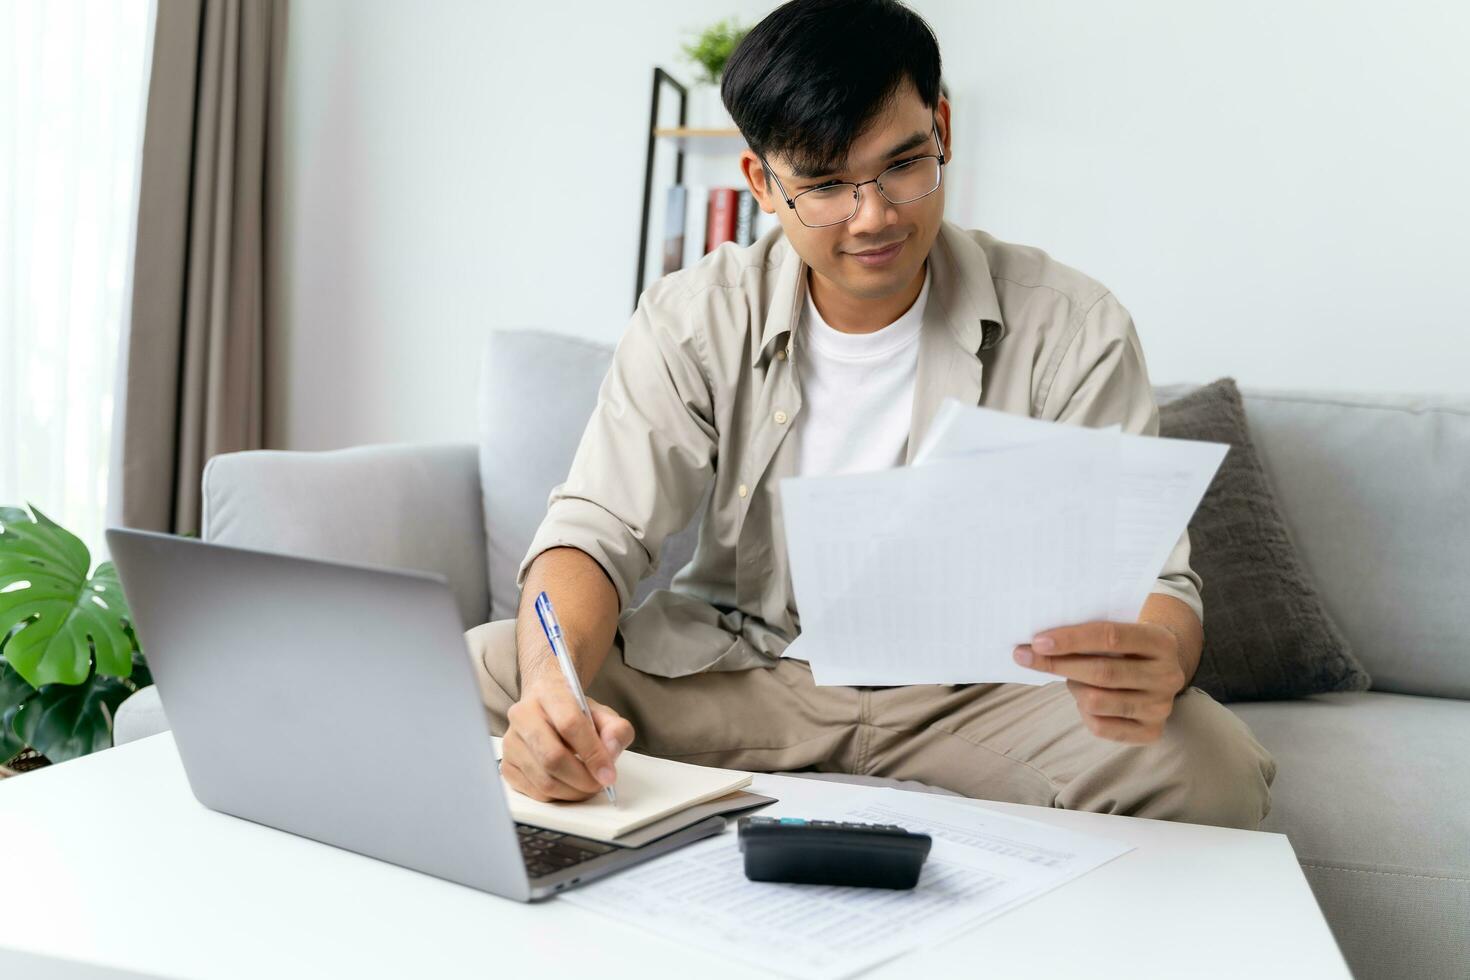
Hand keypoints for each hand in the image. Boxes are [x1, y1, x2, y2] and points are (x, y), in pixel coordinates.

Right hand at [501, 676, 634, 801]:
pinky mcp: (507, 765)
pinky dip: (559, 796)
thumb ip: (616, 729)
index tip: (609, 774)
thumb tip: (611, 751)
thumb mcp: (602, 713)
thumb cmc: (574, 711)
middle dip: (582, 779)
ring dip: (573, 791)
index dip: (592, 753)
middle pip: (552, 757)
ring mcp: (511, 741)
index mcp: (549, 693)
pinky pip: (535, 792)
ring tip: (588, 785)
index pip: (570, 724)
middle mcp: (523, 715)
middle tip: (600, 784)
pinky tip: (570, 786)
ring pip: (544, 780)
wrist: (545, 706)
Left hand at [1013, 621, 1186, 743]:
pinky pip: (1101, 726)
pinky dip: (1083, 712)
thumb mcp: (1121, 630)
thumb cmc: (1127, 647)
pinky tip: (1085, 699)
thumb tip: (1038, 643)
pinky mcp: (1152, 732)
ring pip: (1096, 701)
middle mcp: (1167, 675)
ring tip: (1071, 678)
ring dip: (1073, 687)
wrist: (1160, 671)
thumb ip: (1090, 633)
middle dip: (1058, 664)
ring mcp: (1161, 706)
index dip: (1071, 639)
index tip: (1037, 641)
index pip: (1111, 637)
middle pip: (1102, 672)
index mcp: (1161, 641)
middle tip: (1025, 657)